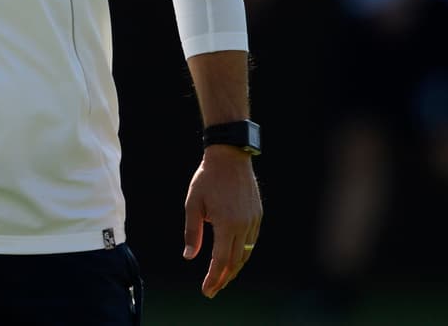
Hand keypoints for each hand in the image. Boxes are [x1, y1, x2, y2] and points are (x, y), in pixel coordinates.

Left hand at [182, 145, 262, 297]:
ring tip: (222, 278)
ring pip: (246, 254)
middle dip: (223, 278)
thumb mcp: (193, 204)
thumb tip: (189, 257)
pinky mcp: (258, 216)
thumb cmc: (207, 179)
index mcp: (227, 224)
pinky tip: (233, 258)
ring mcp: (253, 221)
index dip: (214, 278)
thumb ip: (192, 232)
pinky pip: (251, 242)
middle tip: (212, 290)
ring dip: (234, 268)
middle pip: (235, 262)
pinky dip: (242, 254)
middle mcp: (243, 226)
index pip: (221, 260)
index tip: (206, 290)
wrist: (230, 158)